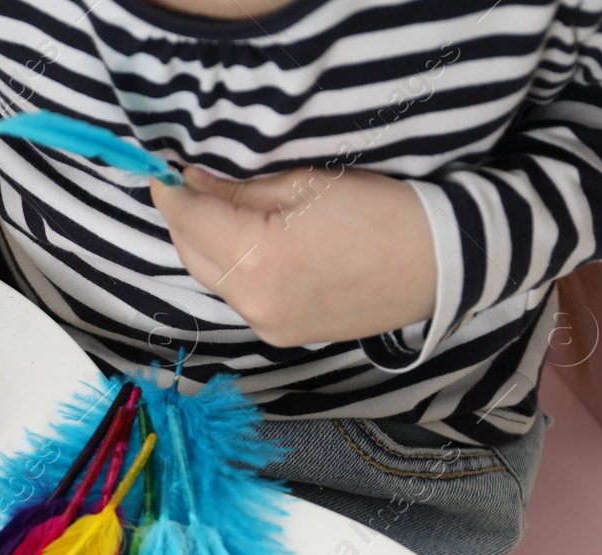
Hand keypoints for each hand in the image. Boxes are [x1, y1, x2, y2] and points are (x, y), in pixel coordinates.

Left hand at [149, 164, 437, 347]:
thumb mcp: (305, 183)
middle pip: (192, 254)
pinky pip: (240, 298)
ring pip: (214, 279)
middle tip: (188, 186)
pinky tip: (247, 247)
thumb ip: (240, 188)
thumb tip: (195, 181)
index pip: (189, 221)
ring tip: (217, 212)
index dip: (172, 193)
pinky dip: (233, 271)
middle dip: (185, 219)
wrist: (439, 263)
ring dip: (208, 246)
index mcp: (258, 258)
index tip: (163, 171)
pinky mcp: (282, 336)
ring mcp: (268, 326)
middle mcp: (254, 302)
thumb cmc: (380, 211)